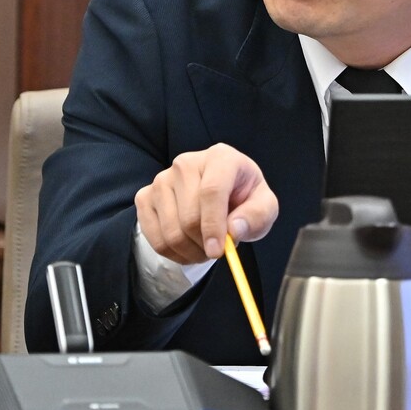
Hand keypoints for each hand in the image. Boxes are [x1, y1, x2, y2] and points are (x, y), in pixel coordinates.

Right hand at [135, 143, 278, 264]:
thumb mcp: (264, 207)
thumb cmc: (244, 198)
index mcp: (220, 157)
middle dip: (204, 244)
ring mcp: (162, 179)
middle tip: (217, 252)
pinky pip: (153, 236)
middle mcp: (186, 163)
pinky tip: (187, 248)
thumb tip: (233, 229)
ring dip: (189, 251)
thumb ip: (257, 216)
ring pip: (170, 230)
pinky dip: (171, 252)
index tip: (218, 251)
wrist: (221, 194)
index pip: (211, 191)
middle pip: (189, 216)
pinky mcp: (146, 196)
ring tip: (205, 249)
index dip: (214, 225)